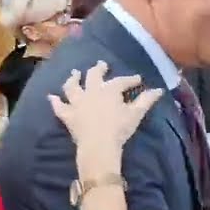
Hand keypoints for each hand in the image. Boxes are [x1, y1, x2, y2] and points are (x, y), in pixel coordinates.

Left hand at [49, 61, 163, 150]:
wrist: (98, 144)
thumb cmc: (119, 128)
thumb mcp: (136, 113)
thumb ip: (146, 100)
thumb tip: (159, 90)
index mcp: (109, 90)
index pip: (121, 81)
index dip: (130, 79)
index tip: (137, 79)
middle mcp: (91, 91)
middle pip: (94, 75)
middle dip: (99, 69)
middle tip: (101, 65)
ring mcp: (77, 102)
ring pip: (72, 86)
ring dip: (73, 79)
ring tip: (74, 74)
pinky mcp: (67, 115)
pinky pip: (59, 107)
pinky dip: (55, 102)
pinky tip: (51, 97)